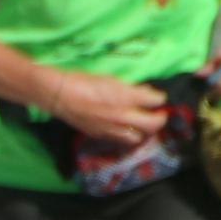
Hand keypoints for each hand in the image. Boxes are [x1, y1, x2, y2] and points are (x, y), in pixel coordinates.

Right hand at [33, 68, 165, 145]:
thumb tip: (144, 92)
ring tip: (141, 124)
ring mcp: (113, 129)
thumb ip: (130, 88)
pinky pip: (122, 140)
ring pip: (139, 137)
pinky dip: (128, 135)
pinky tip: (125, 129)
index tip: (158, 97)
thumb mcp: (110, 79)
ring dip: (144, 131)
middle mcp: (123, 116)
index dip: (159, 98)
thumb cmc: (83, 81)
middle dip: (160, 119)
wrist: (60, 95)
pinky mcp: (102, 136)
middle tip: (158, 114)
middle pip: (154, 124)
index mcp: (126, 97)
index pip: (156, 100)